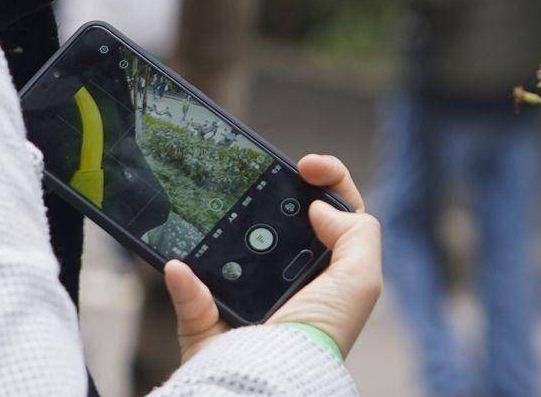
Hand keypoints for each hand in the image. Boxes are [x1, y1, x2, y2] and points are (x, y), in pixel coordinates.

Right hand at [165, 155, 381, 363]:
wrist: (267, 382)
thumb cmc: (316, 337)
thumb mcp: (360, 283)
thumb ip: (358, 234)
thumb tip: (320, 207)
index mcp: (322, 271)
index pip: (331, 213)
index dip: (325, 180)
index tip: (305, 164)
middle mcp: (284, 279)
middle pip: (277, 218)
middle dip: (268, 190)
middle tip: (258, 171)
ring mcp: (243, 294)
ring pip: (229, 241)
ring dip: (220, 221)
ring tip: (216, 201)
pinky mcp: (205, 315)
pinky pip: (186, 287)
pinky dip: (180, 276)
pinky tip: (181, 264)